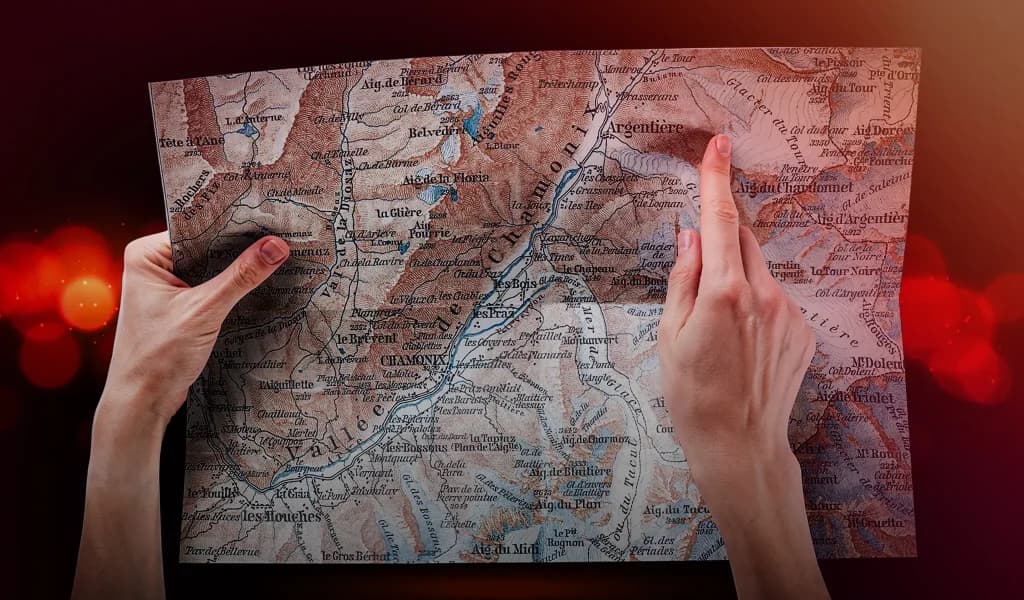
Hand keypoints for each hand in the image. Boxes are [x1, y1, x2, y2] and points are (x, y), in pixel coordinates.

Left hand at [99, 231, 289, 429]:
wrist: (141, 402)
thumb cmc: (158, 356)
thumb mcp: (205, 311)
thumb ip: (241, 277)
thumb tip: (276, 247)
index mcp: (146, 255)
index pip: (198, 227)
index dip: (234, 225)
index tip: (269, 219)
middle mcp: (154, 265)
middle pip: (207, 247)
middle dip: (241, 247)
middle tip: (281, 237)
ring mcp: (167, 287)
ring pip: (212, 268)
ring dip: (240, 270)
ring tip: (278, 257)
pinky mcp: (181, 307)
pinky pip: (213, 288)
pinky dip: (234, 288)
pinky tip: (261, 285)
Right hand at [658, 134, 826, 598]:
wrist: (740, 445)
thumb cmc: (692, 394)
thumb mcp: (669, 335)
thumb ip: (682, 278)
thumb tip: (690, 235)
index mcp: (724, 292)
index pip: (721, 221)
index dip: (717, 180)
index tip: (719, 145)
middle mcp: (764, 295)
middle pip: (742, 242)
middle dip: (721, 242)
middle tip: (700, 281)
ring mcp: (789, 313)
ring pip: (759, 272)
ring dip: (737, 280)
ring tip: (720, 330)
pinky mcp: (803, 331)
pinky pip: (775, 299)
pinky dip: (756, 305)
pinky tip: (743, 346)